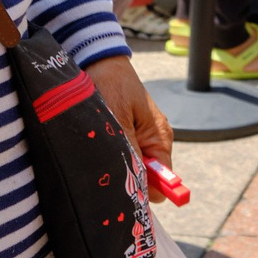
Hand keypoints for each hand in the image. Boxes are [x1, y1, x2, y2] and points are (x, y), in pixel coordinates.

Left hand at [88, 54, 171, 200]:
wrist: (98, 61)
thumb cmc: (110, 86)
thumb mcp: (118, 122)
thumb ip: (131, 155)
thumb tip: (144, 190)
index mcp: (160, 138)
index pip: (162, 182)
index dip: (144, 192)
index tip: (122, 197)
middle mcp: (154, 140)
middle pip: (146, 177)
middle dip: (126, 179)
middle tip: (102, 173)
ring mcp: (141, 137)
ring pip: (132, 167)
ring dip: (115, 166)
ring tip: (96, 154)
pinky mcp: (128, 134)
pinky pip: (123, 155)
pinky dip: (110, 156)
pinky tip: (96, 147)